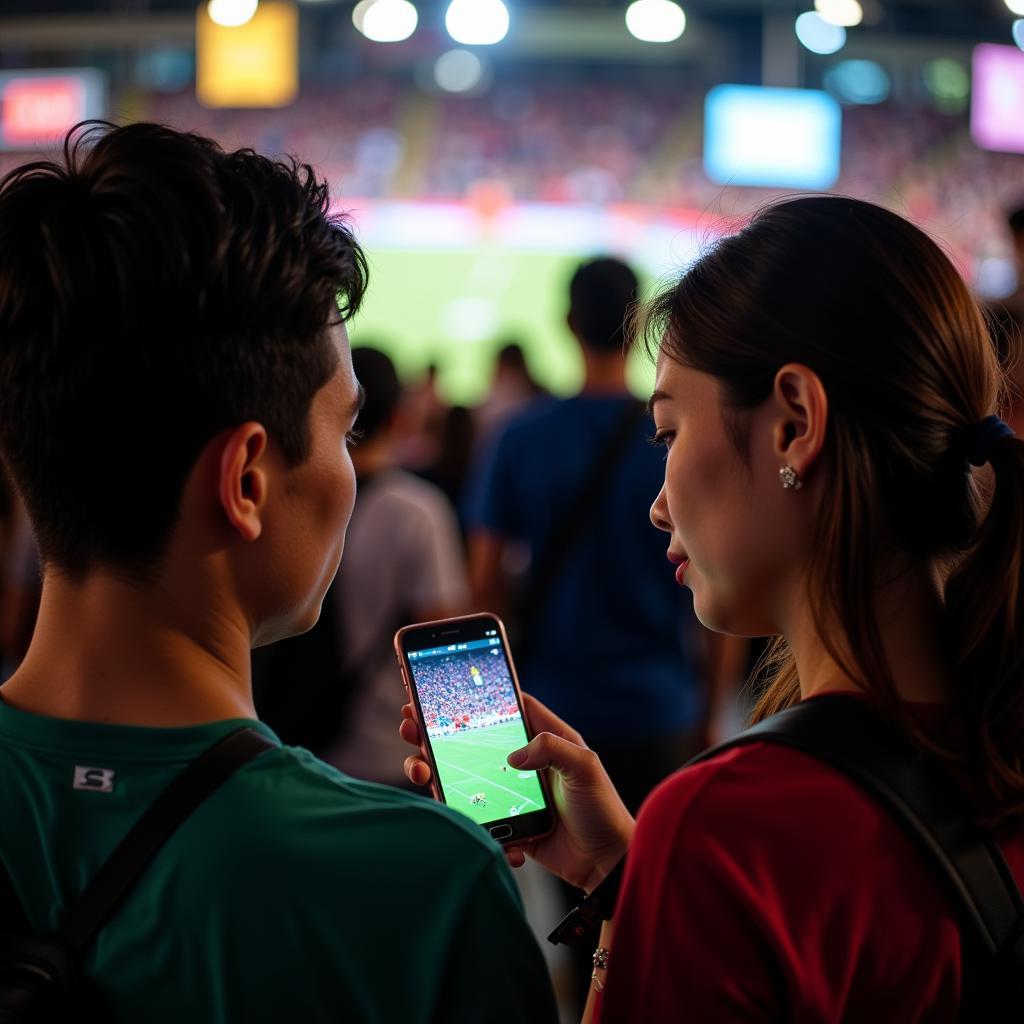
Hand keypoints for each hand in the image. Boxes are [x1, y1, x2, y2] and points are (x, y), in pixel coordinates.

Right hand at [400, 693, 634, 890]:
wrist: (606, 865)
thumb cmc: (602, 810)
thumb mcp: (584, 767)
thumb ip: (551, 749)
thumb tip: (512, 755)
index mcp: (543, 737)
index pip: (503, 705)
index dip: (472, 694)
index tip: (436, 687)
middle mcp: (523, 760)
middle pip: (469, 739)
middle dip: (435, 733)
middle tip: (410, 727)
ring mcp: (510, 792)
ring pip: (462, 777)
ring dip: (437, 777)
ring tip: (423, 776)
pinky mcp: (506, 822)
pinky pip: (478, 819)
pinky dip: (476, 825)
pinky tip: (502, 838)